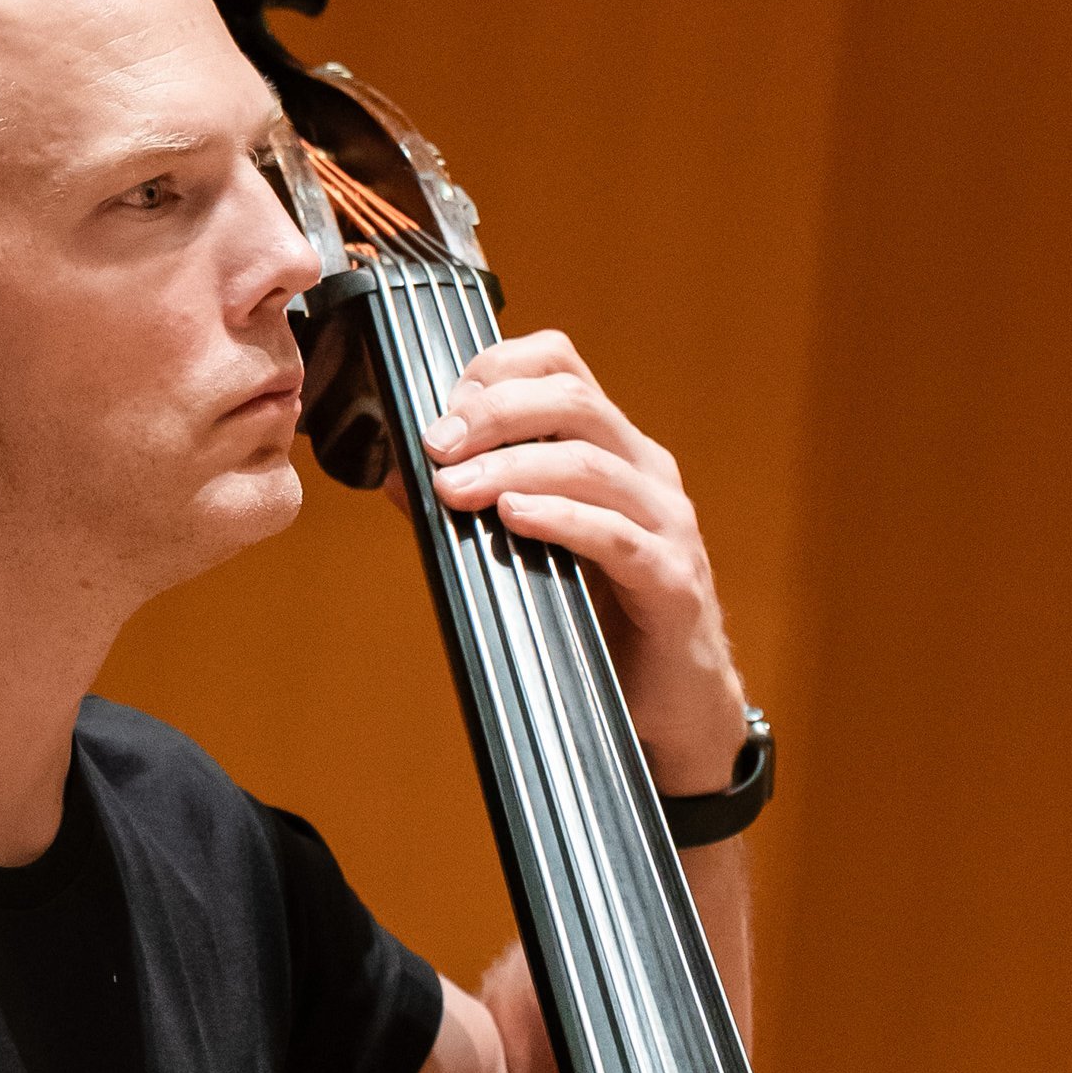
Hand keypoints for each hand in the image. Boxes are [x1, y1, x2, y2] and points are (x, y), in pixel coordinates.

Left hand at [420, 332, 745, 794]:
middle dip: (494, 413)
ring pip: (590, 463)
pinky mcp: (674, 581)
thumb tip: (397, 475)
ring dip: (512, 467)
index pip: (562, 364)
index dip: (498, 367)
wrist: (672, 708)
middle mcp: (647, 472)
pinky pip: (617, 537)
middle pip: (573, 400)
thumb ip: (478, 506)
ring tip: (454, 488)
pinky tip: (515, 517)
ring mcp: (668, 524)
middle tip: (437, 444)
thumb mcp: (535, 551)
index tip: (444, 404)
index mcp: (615, 450)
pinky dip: (561, 519)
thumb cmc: (601, 625)